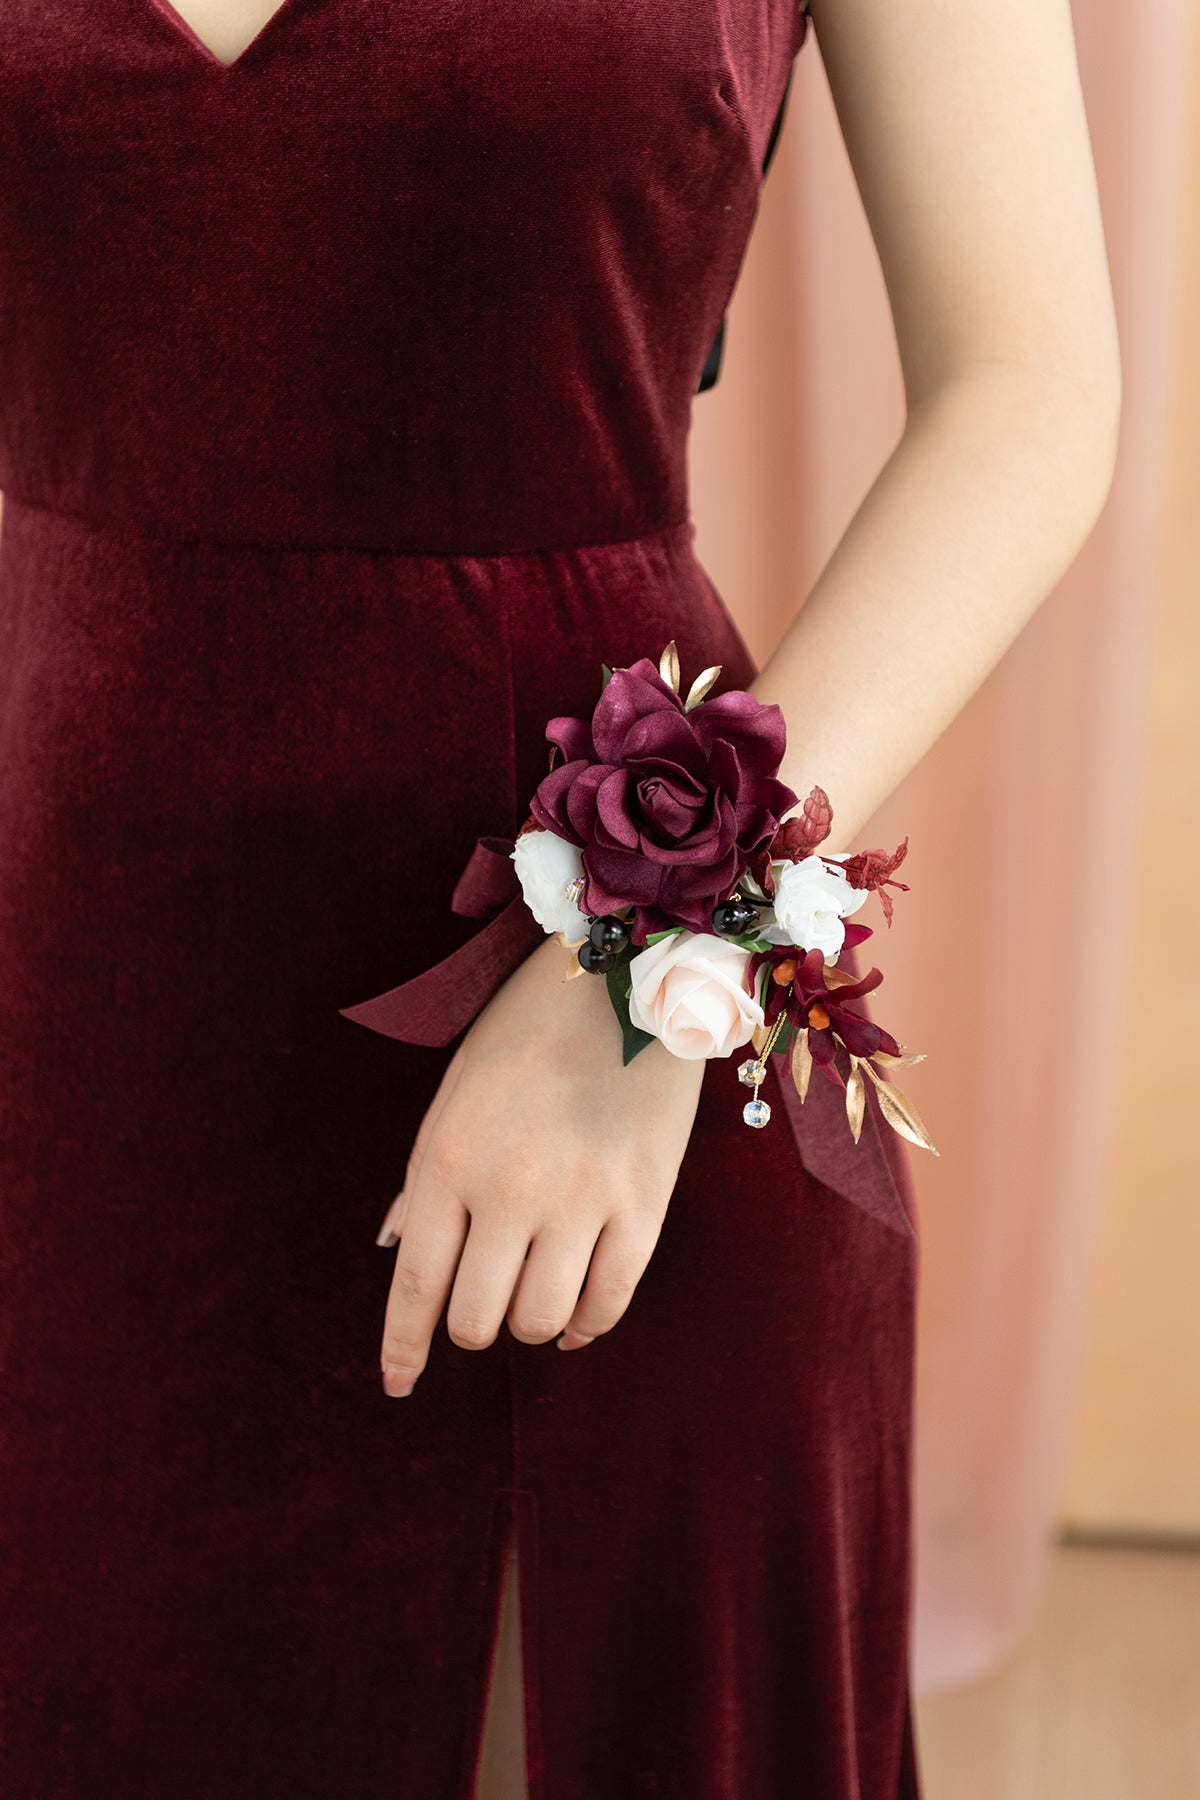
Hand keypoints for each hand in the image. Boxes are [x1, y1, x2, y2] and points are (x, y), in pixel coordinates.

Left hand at [373, 933, 706, 1395]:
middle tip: (481, 1306)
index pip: (414, 1285)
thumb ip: (424, 1179)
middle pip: (475, 1318)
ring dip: (527, 1325)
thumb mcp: (454, 1096)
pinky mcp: (642, 1206)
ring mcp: (578, 1202)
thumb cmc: (525, 1034)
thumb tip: (393, 1247)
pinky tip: (574, 1319)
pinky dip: (585, 1325)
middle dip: (470, 1328)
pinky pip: (607, 1302)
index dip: (402, 1348)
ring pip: (539, 1321)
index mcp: (446, 1161)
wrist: (624, 980)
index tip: (398, 1384)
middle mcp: (507, 1191)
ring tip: (530, 1298)